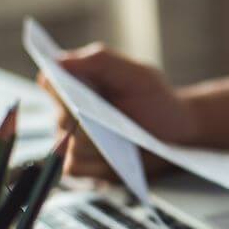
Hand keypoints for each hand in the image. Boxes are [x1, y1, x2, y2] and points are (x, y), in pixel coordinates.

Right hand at [37, 43, 193, 178]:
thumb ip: (100, 60)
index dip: (56, 86)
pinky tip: (114, 158)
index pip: (50, 82)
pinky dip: (92, 164)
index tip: (71, 90)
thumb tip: (58, 61)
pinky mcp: (87, 165)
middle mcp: (70, 113)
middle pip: (59, 117)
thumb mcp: (136, 74)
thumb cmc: (155, 98)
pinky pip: (74, 167)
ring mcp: (76, 141)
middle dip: (79, 118)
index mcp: (77, 85)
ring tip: (115, 138)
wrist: (177, 131)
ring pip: (64, 145)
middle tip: (99, 117)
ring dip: (89, 143)